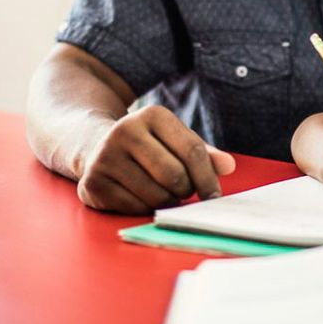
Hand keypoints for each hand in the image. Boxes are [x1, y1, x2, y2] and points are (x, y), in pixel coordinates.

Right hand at [76, 105, 235, 214]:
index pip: (193, 151)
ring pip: (156, 196)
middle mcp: (125, 130)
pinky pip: (135, 208)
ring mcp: (106, 156)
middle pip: (175, 176)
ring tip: (161, 191)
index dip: (208, 178)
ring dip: (166, 202)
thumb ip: (203, 153)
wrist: (96, 146)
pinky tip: (140, 196)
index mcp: (153, 114)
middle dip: (185, 190)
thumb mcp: (175, 140)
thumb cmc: (148, 146)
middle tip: (182, 190)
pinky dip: (145, 209)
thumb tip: (228, 166)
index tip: (214, 196)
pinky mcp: (93, 182)